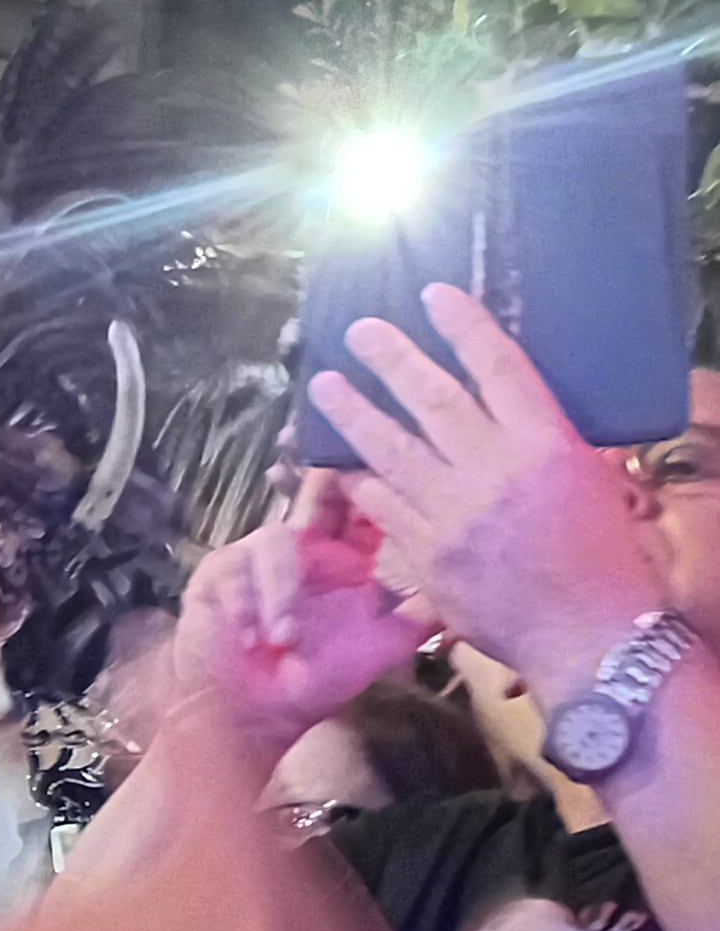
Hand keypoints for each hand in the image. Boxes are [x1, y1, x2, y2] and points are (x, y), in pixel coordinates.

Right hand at [170, 478, 420, 752]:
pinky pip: (234, 573)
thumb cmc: (316, 676)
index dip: (382, 477)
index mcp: (344, 552)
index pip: (367, 501)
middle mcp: (304, 543)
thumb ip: (424, 613)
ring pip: (275, 542)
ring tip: (286, 639)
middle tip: (336, 474)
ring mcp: (256, 554)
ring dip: (280, 593)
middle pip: (318, 489)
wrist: (257, 715)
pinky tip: (254, 640)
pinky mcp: (218, 574)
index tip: (404, 456)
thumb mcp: (383, 644)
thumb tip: (469, 587)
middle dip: (326, 476)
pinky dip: (246, 609)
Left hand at [307, 286, 656, 704]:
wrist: (588, 636)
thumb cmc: (605, 557)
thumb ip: (549, 439)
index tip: (434, 295)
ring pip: (392, 452)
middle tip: (358, 331)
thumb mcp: (593, 479)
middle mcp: (493, 470)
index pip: (497, 367)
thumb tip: (513, 406)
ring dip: (354, 415)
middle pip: (432, 399)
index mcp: (544, 443)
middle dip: (391, 359)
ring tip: (325, 385)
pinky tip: (341, 464)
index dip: (463, 327)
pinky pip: (385, 509)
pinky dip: (362, 484)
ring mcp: (454, 515)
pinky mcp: (428, 557)